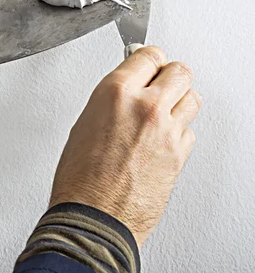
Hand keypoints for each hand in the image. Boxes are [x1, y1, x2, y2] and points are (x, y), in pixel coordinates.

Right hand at [49, 46, 201, 245]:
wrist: (93, 217)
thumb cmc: (79, 178)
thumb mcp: (84, 124)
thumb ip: (111, 102)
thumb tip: (125, 92)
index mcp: (115, 93)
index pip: (148, 55)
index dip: (148, 59)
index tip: (147, 63)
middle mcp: (145, 107)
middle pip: (180, 71)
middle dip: (169, 75)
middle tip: (160, 83)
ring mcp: (167, 130)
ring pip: (192, 98)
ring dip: (179, 101)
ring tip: (164, 111)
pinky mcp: (180, 154)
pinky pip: (189, 130)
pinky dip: (179, 132)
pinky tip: (161, 139)